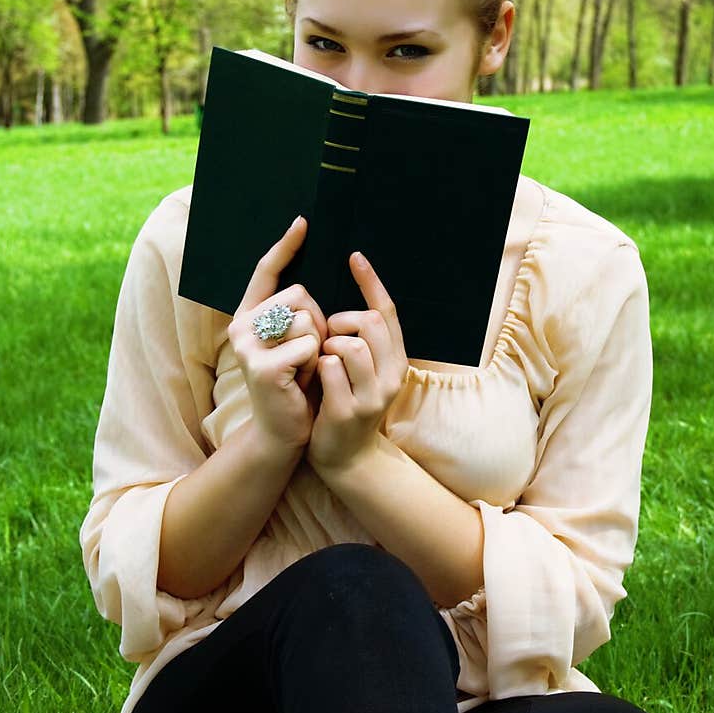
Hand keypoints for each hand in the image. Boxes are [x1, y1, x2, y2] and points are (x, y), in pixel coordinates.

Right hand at [228, 217, 327, 451]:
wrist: (284, 432)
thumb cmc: (296, 385)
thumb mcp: (295, 343)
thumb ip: (296, 313)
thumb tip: (310, 283)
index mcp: (248, 316)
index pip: (266, 271)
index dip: (285, 247)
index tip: (303, 222)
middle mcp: (241, 326)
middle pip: (300, 295)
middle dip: (317, 322)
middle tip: (305, 356)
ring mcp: (248, 346)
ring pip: (307, 319)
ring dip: (317, 346)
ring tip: (304, 369)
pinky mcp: (262, 366)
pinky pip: (309, 345)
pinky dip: (315, 364)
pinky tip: (302, 381)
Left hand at [307, 251, 408, 474]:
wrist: (345, 456)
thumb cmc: (347, 402)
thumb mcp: (363, 370)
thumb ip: (362, 341)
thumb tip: (349, 305)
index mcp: (397, 360)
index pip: (387, 311)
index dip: (371, 281)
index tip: (354, 256)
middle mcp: (392, 375)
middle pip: (368, 322)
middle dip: (341, 322)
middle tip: (328, 337)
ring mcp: (373, 394)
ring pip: (349, 345)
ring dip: (328, 346)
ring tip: (323, 361)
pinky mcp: (349, 410)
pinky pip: (328, 368)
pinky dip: (317, 368)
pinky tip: (315, 381)